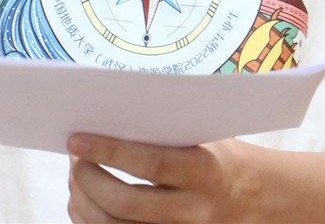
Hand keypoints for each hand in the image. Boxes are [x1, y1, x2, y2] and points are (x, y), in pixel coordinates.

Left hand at [66, 134, 252, 223]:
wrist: (250, 199)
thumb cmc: (215, 156)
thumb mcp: (201, 135)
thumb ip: (162, 129)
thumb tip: (105, 112)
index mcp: (204, 171)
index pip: (151, 163)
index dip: (109, 151)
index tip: (75, 139)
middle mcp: (192, 211)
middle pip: (125, 205)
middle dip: (88, 180)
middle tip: (73, 158)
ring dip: (83, 203)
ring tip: (76, 176)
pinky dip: (90, 221)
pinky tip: (84, 201)